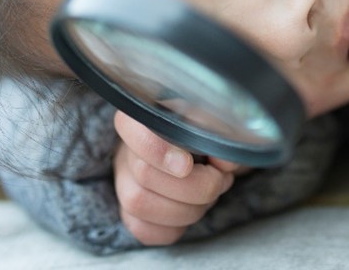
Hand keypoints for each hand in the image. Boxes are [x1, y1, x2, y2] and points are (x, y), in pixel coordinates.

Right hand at [113, 110, 240, 245]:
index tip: (188, 165)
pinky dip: (176, 227)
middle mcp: (126, 150)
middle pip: (144, 173)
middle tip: (218, 178)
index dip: (158, 150)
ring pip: (140, 205)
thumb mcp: (215, 121)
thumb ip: (220, 132)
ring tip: (210, 194)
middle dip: (193, 185)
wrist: (207, 154)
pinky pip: (145, 230)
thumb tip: (224, 160)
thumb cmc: (207, 133)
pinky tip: (192, 209)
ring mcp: (124, 184)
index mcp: (142, 117)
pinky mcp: (131, 214)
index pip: (129, 127)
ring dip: (188, 208)